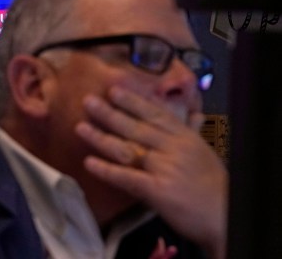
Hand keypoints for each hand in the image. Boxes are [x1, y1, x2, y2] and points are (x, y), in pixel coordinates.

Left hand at [75, 86, 227, 258]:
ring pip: (128, 149)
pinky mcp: (158, 191)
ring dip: (101, 138)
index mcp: (184, 137)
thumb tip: (192, 113)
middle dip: (110, 114)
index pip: (154, 114)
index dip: (132, 101)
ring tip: (80, 128)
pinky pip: (127, 178)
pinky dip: (107, 170)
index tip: (113, 90)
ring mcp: (165, 168)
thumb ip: (190, 131)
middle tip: (88, 101)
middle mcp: (173, 148)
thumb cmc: (213, 185)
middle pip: (136, 128)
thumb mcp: (202, 151)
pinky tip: (89, 163)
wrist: (226, 215)